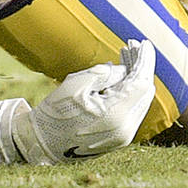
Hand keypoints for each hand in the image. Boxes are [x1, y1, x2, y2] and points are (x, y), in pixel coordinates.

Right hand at [14, 42, 155, 162]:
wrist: (43, 144)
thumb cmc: (55, 112)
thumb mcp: (76, 84)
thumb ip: (104, 73)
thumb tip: (123, 69)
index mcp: (116, 115)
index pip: (141, 83)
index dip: (144, 60)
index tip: (143, 43)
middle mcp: (125, 129)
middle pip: (144, 92)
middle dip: (140, 66)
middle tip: (132, 46)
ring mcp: (123, 136)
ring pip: (139, 100)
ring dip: (135, 78)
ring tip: (126, 56)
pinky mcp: (119, 138)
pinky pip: (132, 110)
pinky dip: (129, 91)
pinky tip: (120, 77)